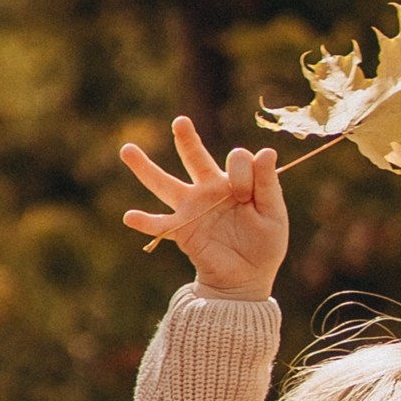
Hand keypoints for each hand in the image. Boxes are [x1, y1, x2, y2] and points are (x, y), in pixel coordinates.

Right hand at [119, 120, 288, 298]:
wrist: (247, 278)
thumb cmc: (264, 245)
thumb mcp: (273, 214)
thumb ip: (268, 185)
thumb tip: (267, 151)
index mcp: (234, 180)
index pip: (237, 159)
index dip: (244, 173)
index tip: (248, 196)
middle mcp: (209, 188)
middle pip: (195, 157)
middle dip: (187, 139)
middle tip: (180, 122)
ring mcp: (192, 208)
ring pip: (166, 183)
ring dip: (145, 168)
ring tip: (126, 150)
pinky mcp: (182, 231)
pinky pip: (160, 225)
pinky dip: (145, 222)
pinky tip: (129, 217)